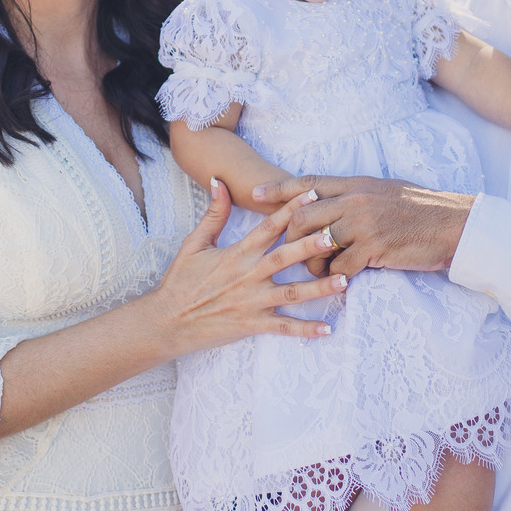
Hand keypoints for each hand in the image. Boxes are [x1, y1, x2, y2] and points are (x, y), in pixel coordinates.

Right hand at [148, 179, 347, 356]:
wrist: (165, 321)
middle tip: (337, 234)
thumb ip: (214, 213)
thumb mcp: (195, 243)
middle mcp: (248, 276)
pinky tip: (327, 329)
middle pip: (285, 257)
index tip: (313, 195)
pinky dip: (305, 329)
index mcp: (237, 253)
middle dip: (312, 245)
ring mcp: (251, 302)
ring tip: (345, 281)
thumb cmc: (181, 281)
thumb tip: (220, 181)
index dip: (291, 209)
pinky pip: (283, 327)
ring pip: (291, 293)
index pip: (268, 227)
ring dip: (319, 288)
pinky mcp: (252, 325)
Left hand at [251, 175, 475, 278]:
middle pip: (302, 215)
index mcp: (356, 183)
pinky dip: (336, 278)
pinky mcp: (374, 248)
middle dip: (290, 237)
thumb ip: (357, 195)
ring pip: (316, 244)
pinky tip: (341, 283)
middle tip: (293, 254)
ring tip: (318, 272)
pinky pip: (340, 266)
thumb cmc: (422, 209)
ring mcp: (364, 223)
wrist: (454, 225)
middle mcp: (355, 200)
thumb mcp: (385, 191)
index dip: (279, 188)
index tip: (254, 193)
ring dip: (311, 263)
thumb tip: (334, 202)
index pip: (307, 182)